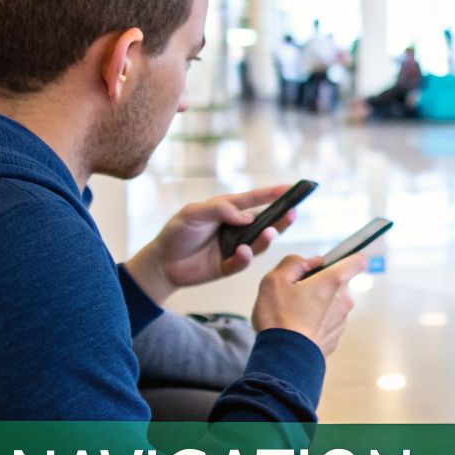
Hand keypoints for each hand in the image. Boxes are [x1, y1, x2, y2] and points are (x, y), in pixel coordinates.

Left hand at [124, 185, 298, 303]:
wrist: (161, 262)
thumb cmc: (176, 233)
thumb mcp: (192, 214)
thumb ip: (218, 210)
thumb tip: (247, 217)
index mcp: (228, 211)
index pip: (253, 200)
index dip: (272, 194)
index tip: (291, 188)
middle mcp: (236, 229)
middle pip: (264, 223)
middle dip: (280, 218)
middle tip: (293, 213)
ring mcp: (234, 248)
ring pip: (259, 243)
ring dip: (267, 238)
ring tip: (271, 232)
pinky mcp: (229, 266)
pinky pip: (242, 262)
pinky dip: (244, 257)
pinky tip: (243, 252)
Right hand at [251, 254, 368, 356]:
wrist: (284, 359)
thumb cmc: (279, 318)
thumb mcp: (275, 280)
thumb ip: (293, 263)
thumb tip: (311, 262)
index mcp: (333, 281)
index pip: (357, 261)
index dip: (347, 259)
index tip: (332, 264)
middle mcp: (344, 300)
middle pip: (338, 284)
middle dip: (320, 285)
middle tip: (296, 293)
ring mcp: (341, 322)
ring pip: (332, 305)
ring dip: (318, 305)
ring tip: (293, 314)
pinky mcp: (335, 339)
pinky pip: (327, 323)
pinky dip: (316, 323)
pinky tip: (297, 329)